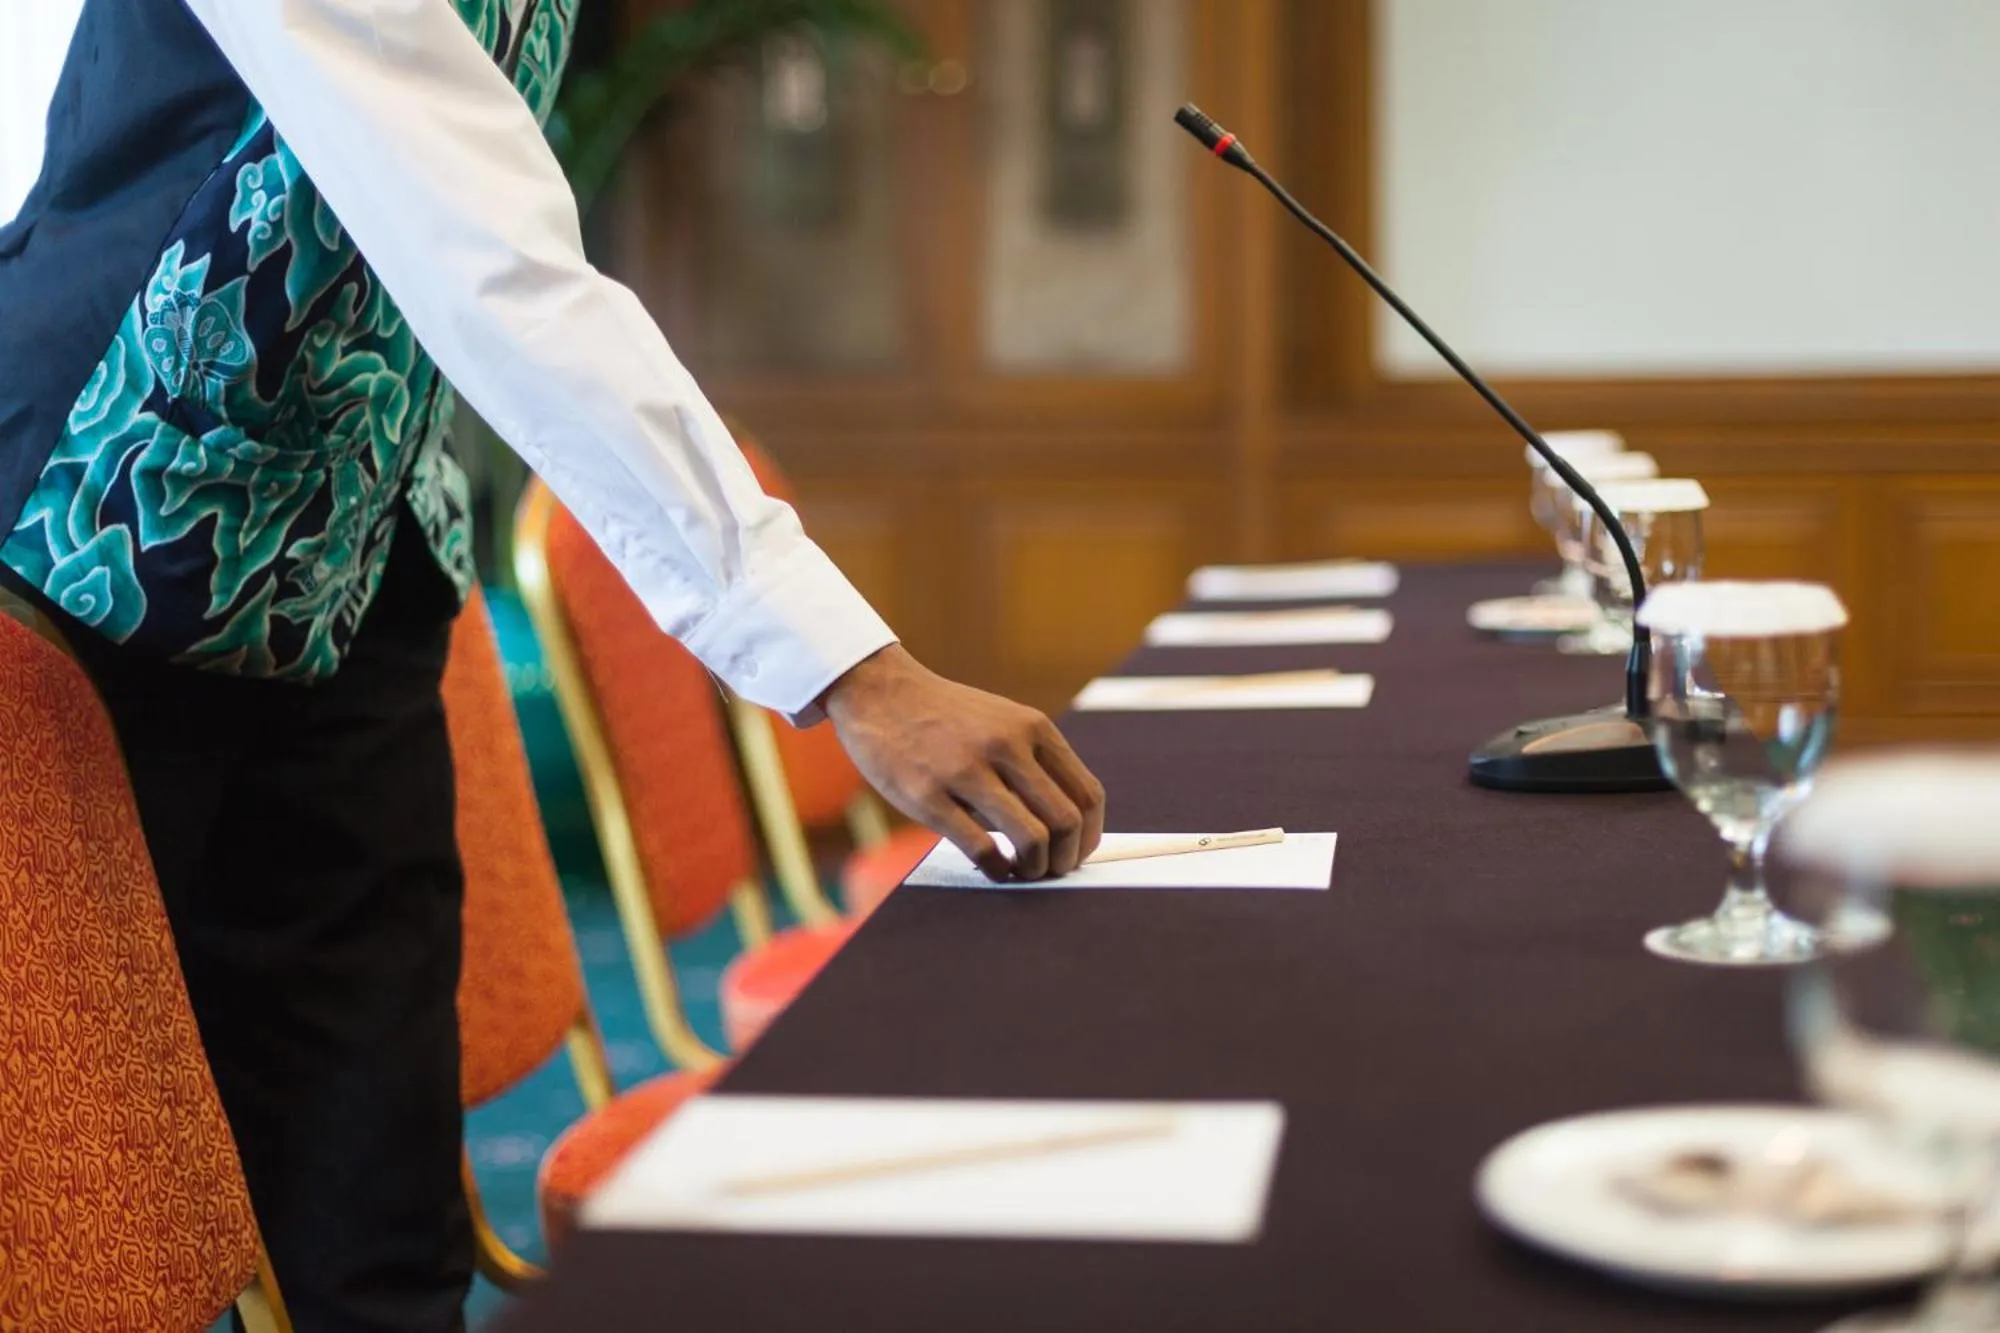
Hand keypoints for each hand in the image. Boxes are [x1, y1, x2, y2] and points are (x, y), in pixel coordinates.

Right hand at [822, 645, 1106, 880]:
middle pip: (1066, 822)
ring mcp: (966, 771)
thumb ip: (1035, 761)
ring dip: (1034, 869)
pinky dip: (996, 870)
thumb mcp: (1002, 720)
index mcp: (1032, 728)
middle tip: (1050, 870)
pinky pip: (982, 849)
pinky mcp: (928, 797)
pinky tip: (991, 867)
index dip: (1089, 837)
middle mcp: (1006, 746)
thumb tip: (1068, 827)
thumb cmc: (945, 717)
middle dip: (1065, 860)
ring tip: (1021, 871)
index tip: (1076, 853)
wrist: (879, 692)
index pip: (1087, 795)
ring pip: (1031, 839)